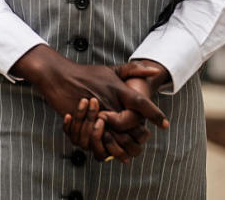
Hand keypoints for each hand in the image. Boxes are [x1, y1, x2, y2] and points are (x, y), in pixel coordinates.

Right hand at [10, 46, 166, 159]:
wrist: (59, 76)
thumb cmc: (87, 73)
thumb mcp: (111, 70)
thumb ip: (134, 70)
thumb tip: (155, 72)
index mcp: (118, 89)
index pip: (142, 103)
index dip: (155, 114)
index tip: (165, 124)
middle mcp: (110, 103)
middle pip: (131, 125)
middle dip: (140, 135)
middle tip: (146, 140)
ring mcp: (96, 114)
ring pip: (115, 136)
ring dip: (123, 147)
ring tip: (128, 154)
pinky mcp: (84, 123)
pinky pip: (96, 140)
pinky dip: (103, 148)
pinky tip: (110, 152)